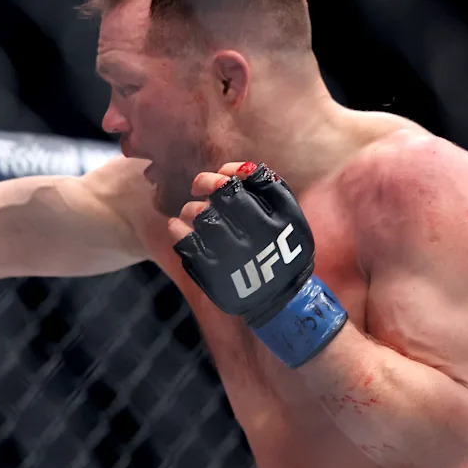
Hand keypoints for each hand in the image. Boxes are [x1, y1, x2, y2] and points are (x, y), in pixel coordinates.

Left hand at [170, 162, 345, 366]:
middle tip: (199, 185)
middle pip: (219, 199)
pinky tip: (177, 226)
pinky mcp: (213, 275)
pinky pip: (185, 245)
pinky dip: (177, 230)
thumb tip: (234, 169)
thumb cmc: (283, 248)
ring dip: (191, 208)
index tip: (217, 176)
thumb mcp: (290, 216)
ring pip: (200, 219)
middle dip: (205, 184)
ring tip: (193, 211)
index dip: (222, 176)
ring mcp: (231, 258)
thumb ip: (269, 186)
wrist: (280, 298)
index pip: (242, 187)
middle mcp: (254, 240)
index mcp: (276, 222)